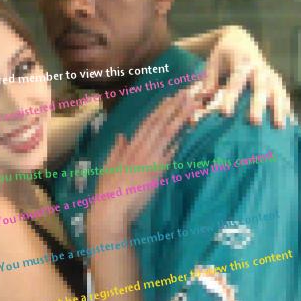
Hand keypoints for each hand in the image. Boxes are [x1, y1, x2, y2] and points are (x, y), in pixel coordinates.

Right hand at [88, 88, 197, 235]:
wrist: (111, 208)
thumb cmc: (107, 190)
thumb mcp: (109, 166)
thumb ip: (117, 149)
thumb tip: (121, 135)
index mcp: (129, 146)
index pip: (148, 122)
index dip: (161, 109)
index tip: (172, 97)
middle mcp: (141, 149)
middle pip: (160, 123)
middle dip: (174, 106)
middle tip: (188, 92)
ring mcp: (149, 160)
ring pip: (167, 134)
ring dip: (181, 118)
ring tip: (193, 105)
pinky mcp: (156, 173)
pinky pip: (169, 154)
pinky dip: (177, 142)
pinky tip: (188, 132)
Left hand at [190, 25, 291, 127]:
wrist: (239, 40)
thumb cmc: (222, 56)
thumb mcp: (212, 64)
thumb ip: (208, 82)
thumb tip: (202, 100)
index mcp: (241, 62)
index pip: (235, 81)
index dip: (230, 97)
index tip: (225, 113)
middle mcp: (258, 68)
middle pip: (260, 88)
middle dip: (257, 105)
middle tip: (254, 122)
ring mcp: (269, 74)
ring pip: (276, 91)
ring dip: (278, 108)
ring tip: (278, 126)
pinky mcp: (276, 81)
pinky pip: (283, 94)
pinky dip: (285, 107)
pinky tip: (287, 122)